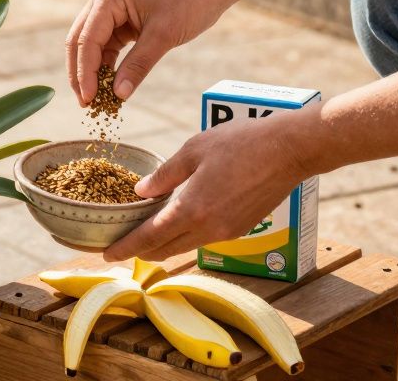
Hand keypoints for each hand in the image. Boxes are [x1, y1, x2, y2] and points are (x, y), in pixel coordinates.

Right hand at [66, 0, 231, 104]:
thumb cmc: (189, 2)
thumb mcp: (163, 36)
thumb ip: (138, 65)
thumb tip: (118, 95)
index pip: (87, 39)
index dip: (85, 72)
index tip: (89, 98)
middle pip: (80, 42)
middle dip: (81, 74)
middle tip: (85, 104)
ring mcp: (109, 9)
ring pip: (90, 47)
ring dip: (91, 73)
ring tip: (95, 101)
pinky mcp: (119, 20)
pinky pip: (106, 47)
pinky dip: (106, 67)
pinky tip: (108, 87)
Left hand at [103, 107, 316, 261]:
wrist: (289, 150)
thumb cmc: (240, 143)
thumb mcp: (193, 151)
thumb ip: (165, 175)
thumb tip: (141, 192)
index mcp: (192, 210)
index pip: (149, 238)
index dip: (126, 248)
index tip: (107, 254)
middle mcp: (208, 229)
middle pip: (165, 249)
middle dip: (141, 250)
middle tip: (122, 245)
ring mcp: (227, 232)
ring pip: (185, 245)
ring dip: (163, 243)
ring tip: (145, 233)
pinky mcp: (241, 229)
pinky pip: (204, 238)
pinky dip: (185, 235)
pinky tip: (177, 221)